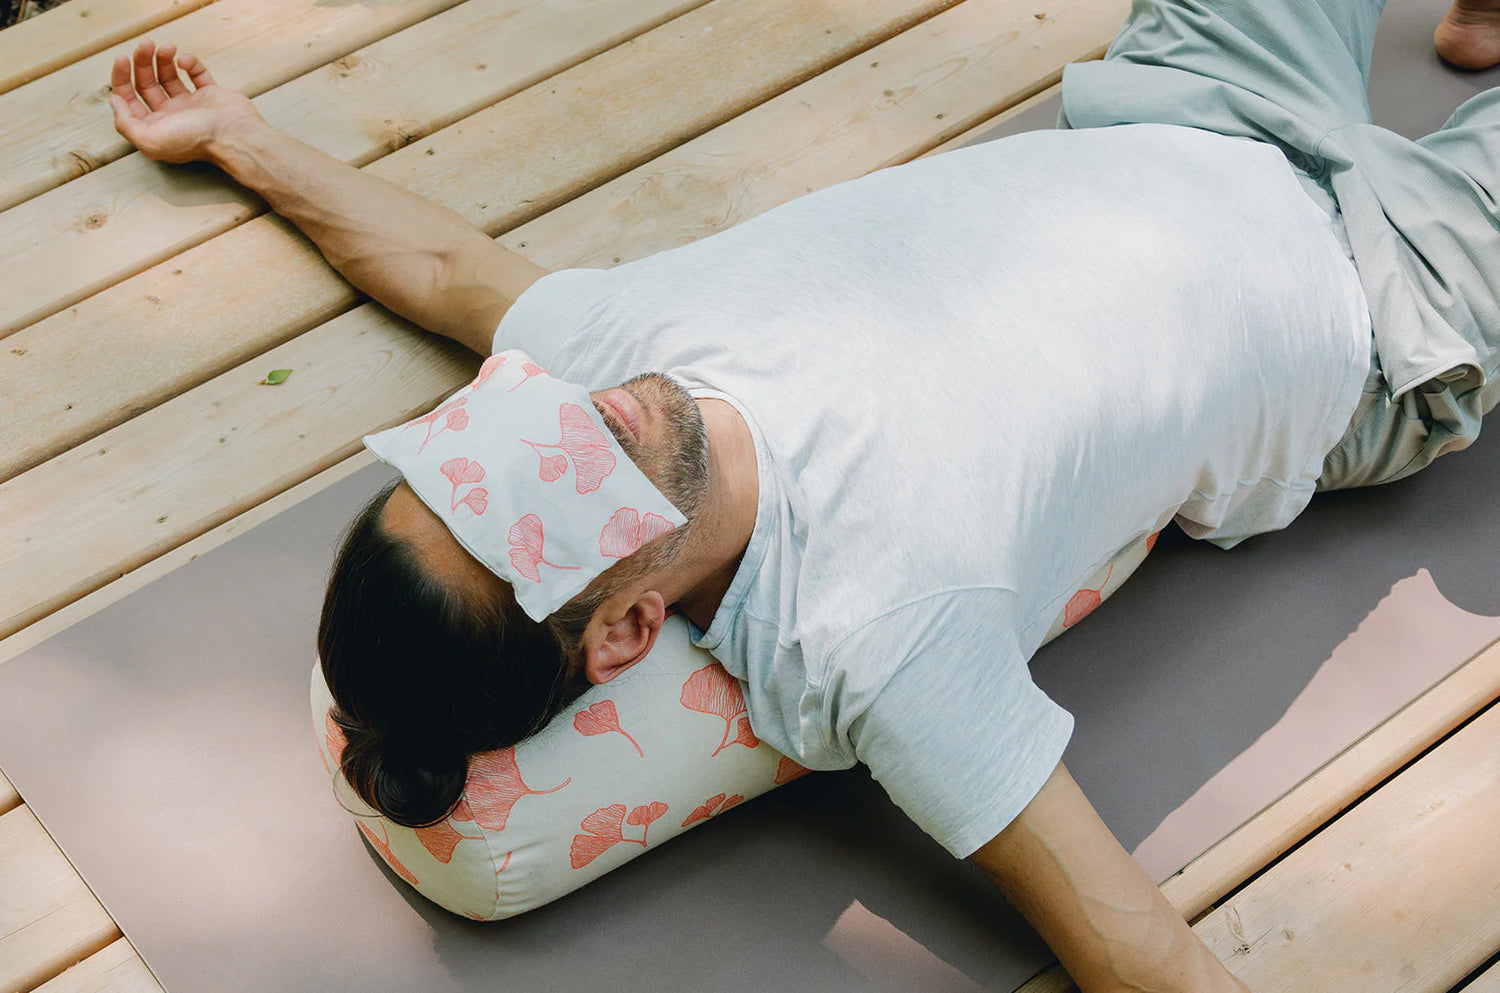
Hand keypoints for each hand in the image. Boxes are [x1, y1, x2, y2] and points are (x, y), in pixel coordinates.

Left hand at [109, 40, 261, 164]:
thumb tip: (115, 101)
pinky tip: (185, 61)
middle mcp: (170, 116)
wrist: (235, 136)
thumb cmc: (195, 141)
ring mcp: (190, 105)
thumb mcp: (149, 140)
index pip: (129, 99)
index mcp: (154, 128)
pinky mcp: (210, 94)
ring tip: (166, 48)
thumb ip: (125, 123)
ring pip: (169, 76)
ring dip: (163, 59)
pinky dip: (190, 63)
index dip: (121, 78)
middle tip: (145, 45)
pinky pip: (196, 73)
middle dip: (142, 62)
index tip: (122, 59)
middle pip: (147, 84)